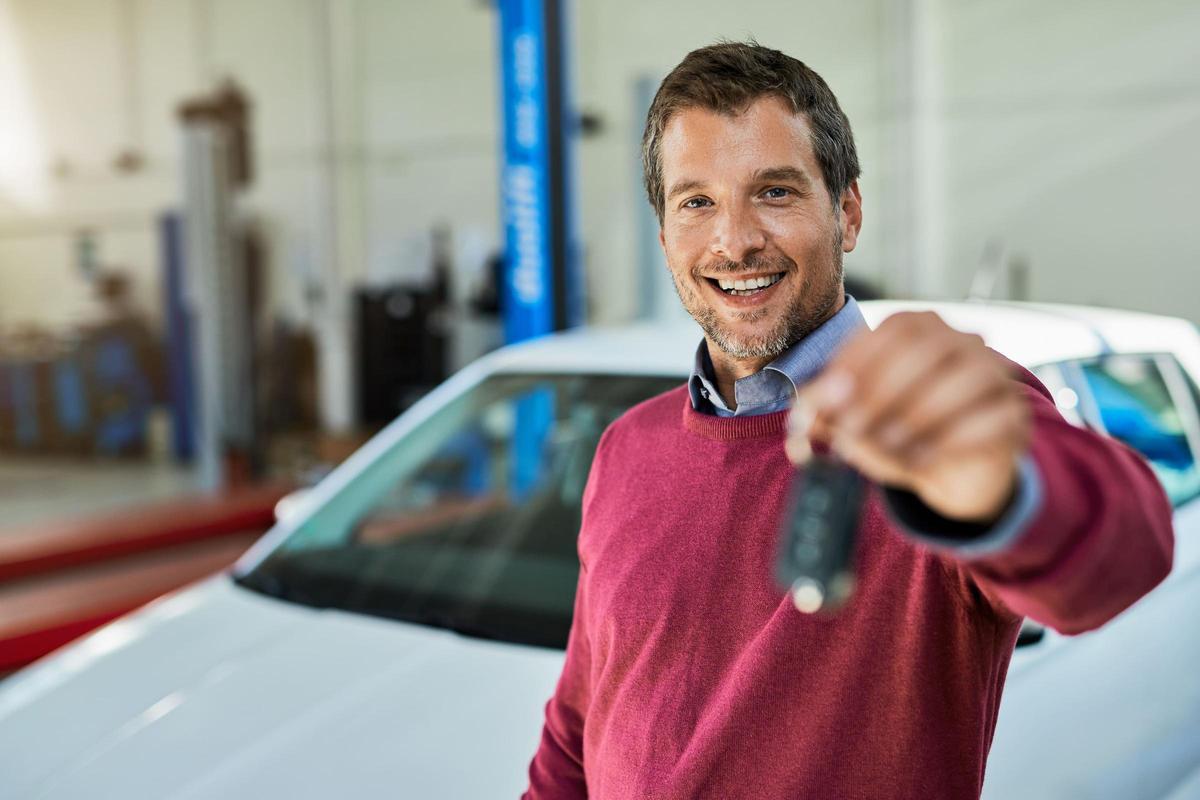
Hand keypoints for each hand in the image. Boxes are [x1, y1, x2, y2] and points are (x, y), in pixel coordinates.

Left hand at [787, 311, 1030, 523]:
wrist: (953, 468)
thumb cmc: (897, 430)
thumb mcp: (856, 420)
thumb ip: (829, 413)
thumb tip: (804, 419)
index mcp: (921, 328)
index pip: (892, 330)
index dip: (856, 363)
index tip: (825, 400)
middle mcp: (962, 342)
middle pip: (927, 350)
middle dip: (882, 391)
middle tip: (851, 428)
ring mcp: (994, 377)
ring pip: (965, 381)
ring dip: (917, 417)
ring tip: (885, 448)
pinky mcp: (1013, 417)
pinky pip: (990, 421)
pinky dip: (949, 442)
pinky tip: (919, 462)